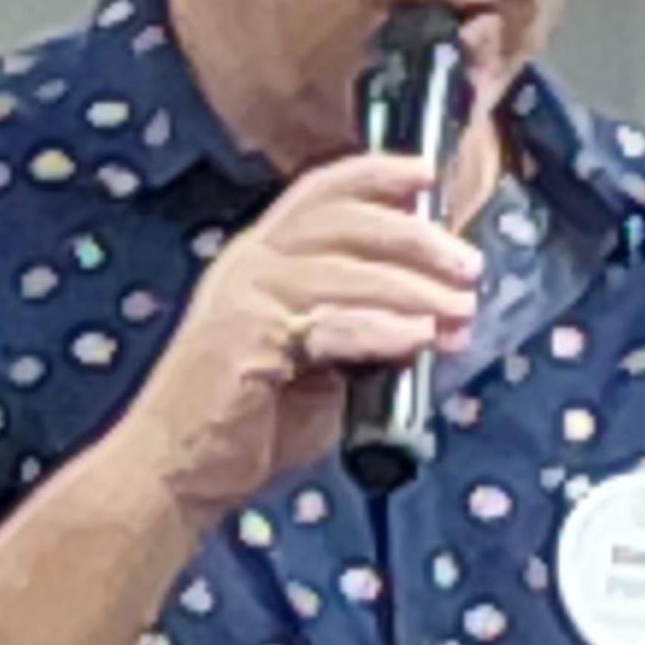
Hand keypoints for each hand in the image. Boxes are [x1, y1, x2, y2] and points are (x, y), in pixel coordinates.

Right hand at [124, 151, 482, 523]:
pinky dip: (381, 329)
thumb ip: (360, 333)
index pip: (317, 193)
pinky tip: (418, 340)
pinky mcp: (245, 339)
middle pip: (341, 221)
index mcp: (260, 259)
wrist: (175, 469)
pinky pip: (328, 325)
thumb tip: (430, 319)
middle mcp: (247, 265)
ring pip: (342, 270)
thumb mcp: (318, 365)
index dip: (373, 174)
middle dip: (415, 237)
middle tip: (469, 268)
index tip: (426, 175)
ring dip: (413, 288)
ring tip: (460, 313)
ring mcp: (242, 298)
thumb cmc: (245, 422)